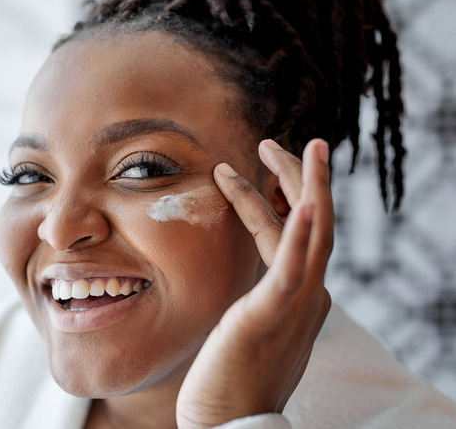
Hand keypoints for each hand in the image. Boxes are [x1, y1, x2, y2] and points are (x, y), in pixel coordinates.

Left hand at [175, 138, 333, 427]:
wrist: (230, 424)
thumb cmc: (231, 381)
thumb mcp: (247, 329)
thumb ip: (253, 301)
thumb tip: (244, 284)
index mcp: (296, 297)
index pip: (296, 234)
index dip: (284, 197)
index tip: (270, 169)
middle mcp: (305, 296)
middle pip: (312, 222)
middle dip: (298, 178)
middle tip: (278, 142)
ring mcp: (295, 304)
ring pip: (311, 232)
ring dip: (304, 185)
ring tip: (286, 146)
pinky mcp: (272, 315)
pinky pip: (292, 268)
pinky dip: (302, 232)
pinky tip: (303, 202)